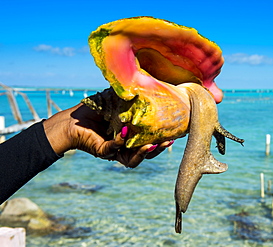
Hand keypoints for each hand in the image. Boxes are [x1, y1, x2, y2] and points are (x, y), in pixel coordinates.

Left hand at [43, 103, 172, 167]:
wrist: (72, 119)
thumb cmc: (96, 109)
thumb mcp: (118, 98)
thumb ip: (132, 93)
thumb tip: (149, 81)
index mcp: (132, 137)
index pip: (151, 141)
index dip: (163, 139)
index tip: (175, 132)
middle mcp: (125, 147)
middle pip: (146, 154)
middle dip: (158, 149)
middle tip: (168, 140)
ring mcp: (115, 152)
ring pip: (134, 160)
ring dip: (144, 153)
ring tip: (152, 144)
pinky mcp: (103, 152)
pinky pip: (116, 150)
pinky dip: (122, 142)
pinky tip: (126, 131)